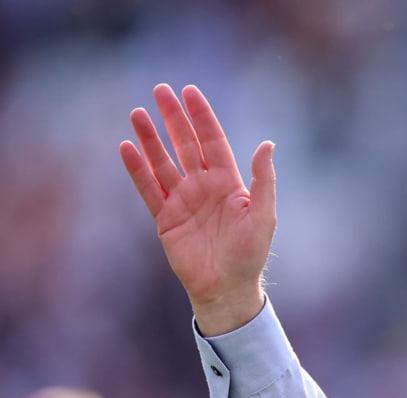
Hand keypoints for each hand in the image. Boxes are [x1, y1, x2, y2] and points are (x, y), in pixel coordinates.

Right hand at [120, 84, 274, 335]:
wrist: (226, 288)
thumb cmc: (250, 254)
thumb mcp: (263, 216)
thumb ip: (263, 180)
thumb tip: (267, 144)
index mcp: (229, 183)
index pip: (213, 141)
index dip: (201, 117)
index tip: (190, 92)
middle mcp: (204, 187)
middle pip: (186, 144)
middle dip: (173, 118)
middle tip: (160, 89)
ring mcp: (183, 201)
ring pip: (163, 162)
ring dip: (150, 138)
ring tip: (138, 113)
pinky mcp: (165, 218)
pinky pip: (148, 189)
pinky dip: (137, 169)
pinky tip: (127, 147)